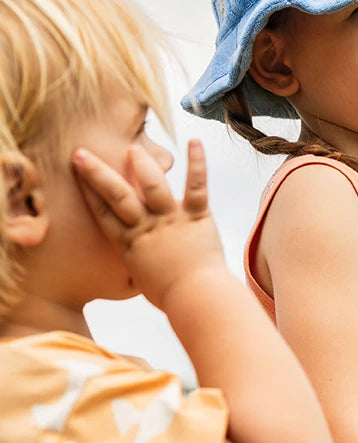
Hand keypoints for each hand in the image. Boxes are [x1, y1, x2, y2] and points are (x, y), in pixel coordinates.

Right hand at [72, 140, 225, 310]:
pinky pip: (196, 186)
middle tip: (81, 152)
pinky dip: (197, 163)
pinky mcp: (196, 217)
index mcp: (130, 246)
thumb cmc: (172, 298)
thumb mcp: (143, 285)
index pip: (102, 215)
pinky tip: (194, 141)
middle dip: (97, 173)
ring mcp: (171, 221)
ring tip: (134, 150)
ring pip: (152, 186)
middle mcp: (146, 229)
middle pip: (116, 196)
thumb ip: (135, 270)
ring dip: (142, 165)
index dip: (87, 192)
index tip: (74, 173)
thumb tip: (129, 272)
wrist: (198, 301)